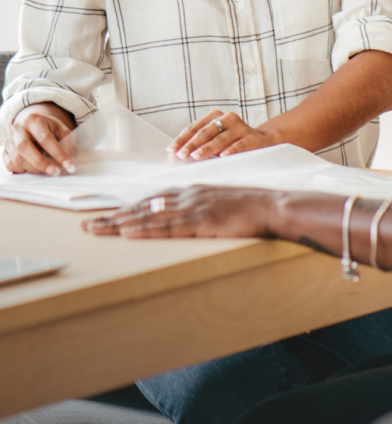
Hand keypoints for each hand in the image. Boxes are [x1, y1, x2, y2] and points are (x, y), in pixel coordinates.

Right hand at [4, 104, 76, 175]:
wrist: (31, 123)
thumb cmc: (48, 128)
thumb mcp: (61, 130)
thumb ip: (68, 143)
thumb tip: (71, 161)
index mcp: (33, 120)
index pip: (45, 138)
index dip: (58, 153)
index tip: (69, 166)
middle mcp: (18, 128)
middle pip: (24, 147)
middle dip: (41, 163)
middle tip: (55, 172)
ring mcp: (9, 140)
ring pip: (16, 158)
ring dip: (33, 168)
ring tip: (47, 171)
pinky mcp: (4, 150)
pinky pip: (10, 164)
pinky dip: (22, 170)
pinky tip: (33, 169)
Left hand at [82, 185, 278, 237]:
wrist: (273, 206)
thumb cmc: (252, 208)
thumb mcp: (222, 202)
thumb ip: (202, 207)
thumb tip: (186, 219)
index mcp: (192, 191)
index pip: (152, 200)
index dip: (128, 208)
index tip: (108, 215)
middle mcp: (188, 195)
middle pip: (143, 206)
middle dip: (114, 215)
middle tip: (87, 224)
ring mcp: (193, 208)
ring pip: (148, 216)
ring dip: (119, 223)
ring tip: (95, 230)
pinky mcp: (201, 221)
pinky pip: (166, 227)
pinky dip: (144, 229)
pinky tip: (127, 232)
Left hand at [169, 110, 281, 160]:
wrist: (262, 141)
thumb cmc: (232, 142)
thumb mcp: (215, 140)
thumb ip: (199, 144)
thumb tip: (177, 155)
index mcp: (215, 116)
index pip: (195, 128)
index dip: (182, 139)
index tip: (171, 150)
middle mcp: (228, 118)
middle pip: (206, 132)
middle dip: (192, 144)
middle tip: (182, 155)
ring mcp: (241, 127)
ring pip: (221, 138)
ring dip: (208, 148)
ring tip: (197, 156)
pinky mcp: (252, 137)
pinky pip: (239, 144)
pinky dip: (231, 150)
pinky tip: (223, 157)